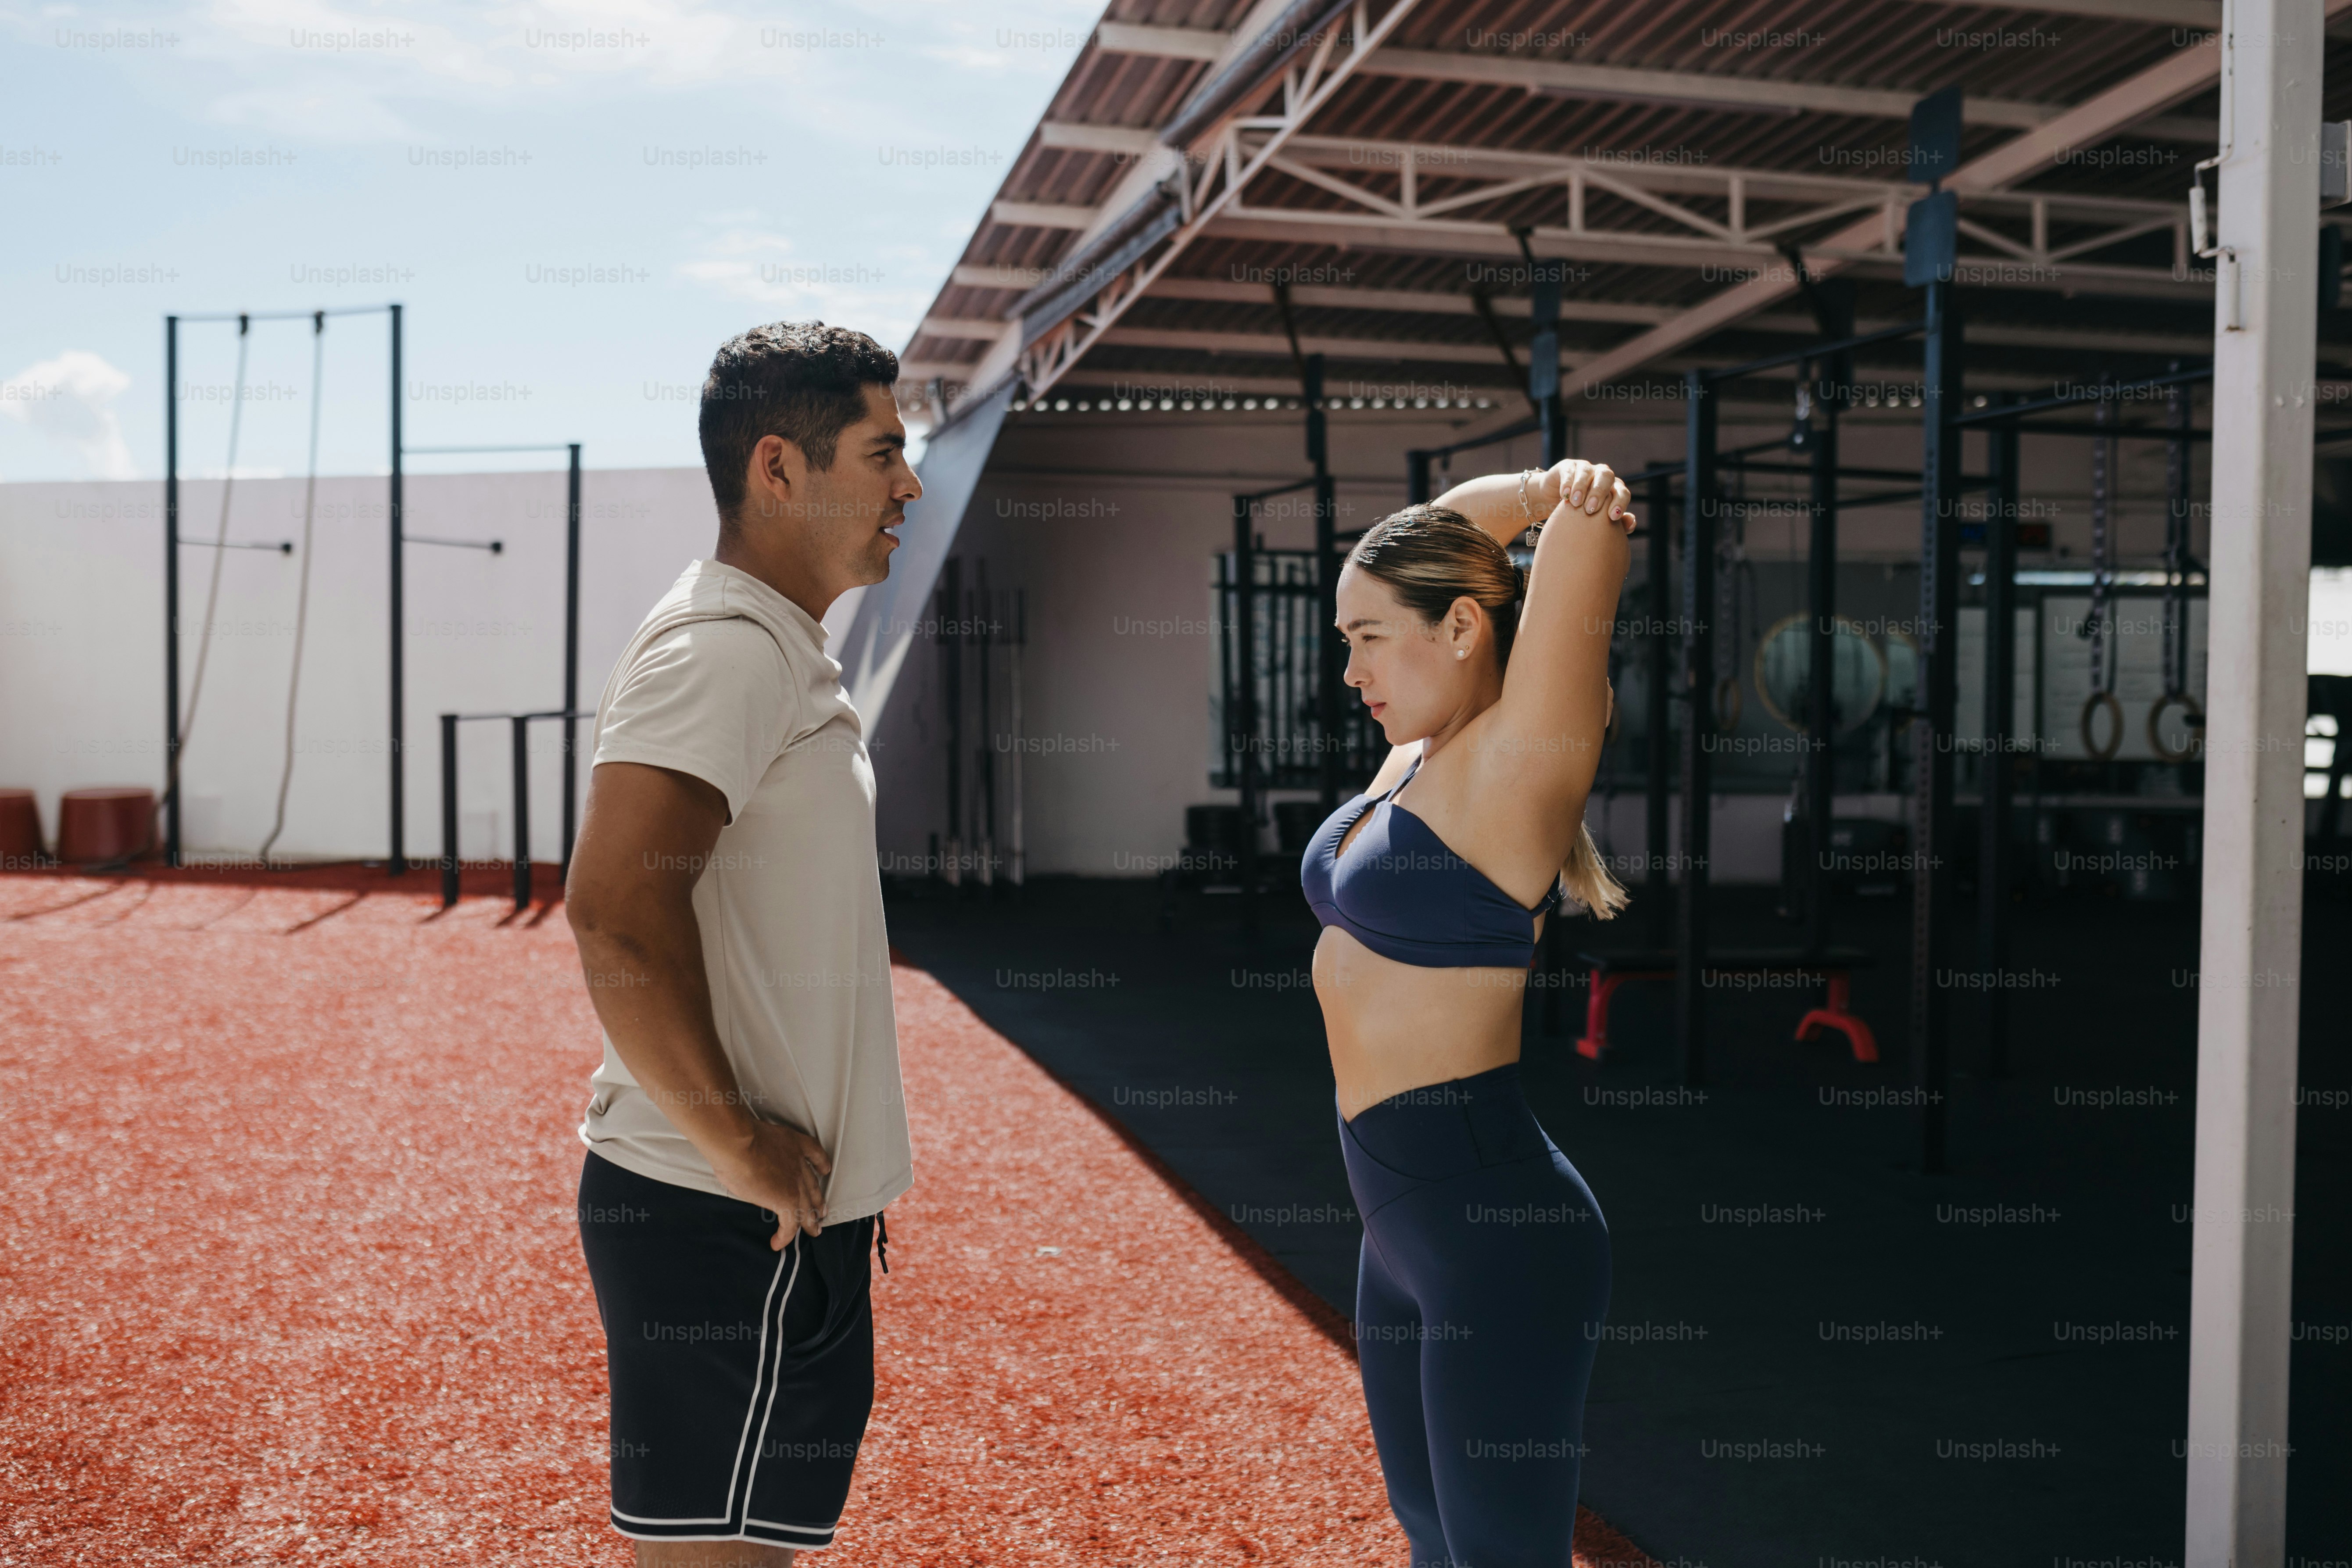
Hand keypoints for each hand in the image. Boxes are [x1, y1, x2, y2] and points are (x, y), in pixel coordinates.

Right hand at [711, 1118, 833, 1248]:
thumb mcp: (758, 1136)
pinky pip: (791, 1223)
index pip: (814, 1154)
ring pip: (807, 1207)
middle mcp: (799, 1163)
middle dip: (818, 1200)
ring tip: (813, 1231)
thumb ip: (762, 1148)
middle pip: (812, 1186)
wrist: (739, 1143)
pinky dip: (785, 1236)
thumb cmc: (738, 1136)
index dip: (821, 1164)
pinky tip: (779, 1243)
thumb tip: (749, 1156)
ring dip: (810, 1221)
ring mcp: (796, 1183)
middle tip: (822, 1211)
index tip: (824, 1170)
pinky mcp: (787, 1200)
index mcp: (794, 1144)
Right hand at [1547, 459, 1635, 534]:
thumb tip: (1631, 523)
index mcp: (1612, 488)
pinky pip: (1569, 470)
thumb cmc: (1580, 517)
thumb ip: (1616, 524)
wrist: (1555, 507)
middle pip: (1606, 476)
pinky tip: (1565, 496)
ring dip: (1582, 486)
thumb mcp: (1596, 523)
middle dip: (1600, 492)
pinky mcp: (1566, 467)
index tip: (1613, 517)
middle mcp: (1600, 475)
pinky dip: (1568, 482)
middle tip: (1591, 509)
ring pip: (1587, 471)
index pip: (1622, 492)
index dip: (1620, 502)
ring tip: (1576, 503)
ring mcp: (1584, 469)